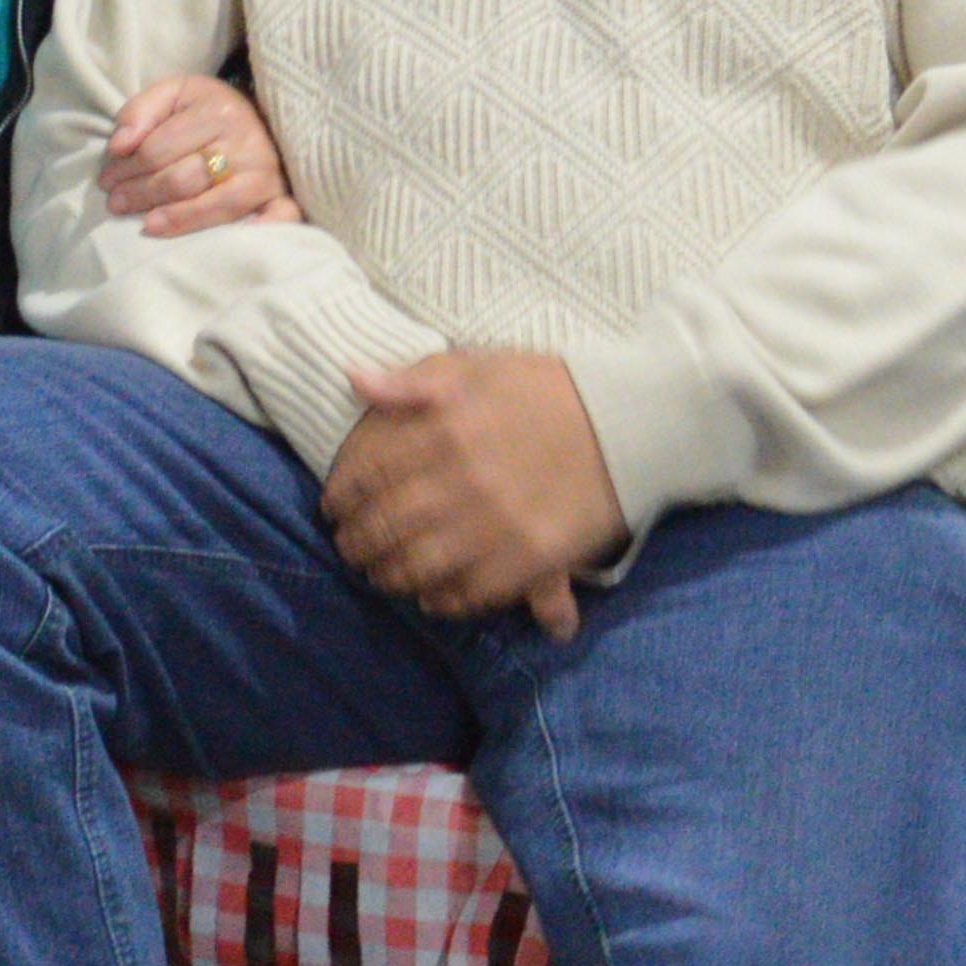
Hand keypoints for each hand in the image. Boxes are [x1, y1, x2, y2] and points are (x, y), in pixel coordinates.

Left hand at [102, 73, 302, 234]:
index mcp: (217, 111)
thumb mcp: (175, 94)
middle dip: (142, 194)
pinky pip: (277, 217)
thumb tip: (118, 146)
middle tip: (116, 205)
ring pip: (216, 204)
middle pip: (183, 179)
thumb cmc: (210, 110)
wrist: (266, 116)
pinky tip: (228, 243)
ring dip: (177, 219)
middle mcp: (245, 142)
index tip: (106, 181)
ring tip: (146, 225)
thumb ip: (141, 111)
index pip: (160, 149)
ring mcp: (266, 173)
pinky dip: (260, 230)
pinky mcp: (282, 195)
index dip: (127, 169)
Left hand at [322, 350, 626, 638]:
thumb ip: (413, 378)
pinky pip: (469, 594)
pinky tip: (432, 596)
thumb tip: (354, 379)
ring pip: (418, 568)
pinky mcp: (530, 559)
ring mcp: (497, 525)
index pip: (367, 473)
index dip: (341, 495)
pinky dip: (442, 601)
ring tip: (382, 575)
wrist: (633, 421)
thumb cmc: (550, 388)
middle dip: (357, 543)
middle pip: (385, 527)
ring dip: (390, 577)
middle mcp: (464, 480)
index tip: (333, 505)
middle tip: (350, 548)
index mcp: (446, 428)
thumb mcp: (479, 363)